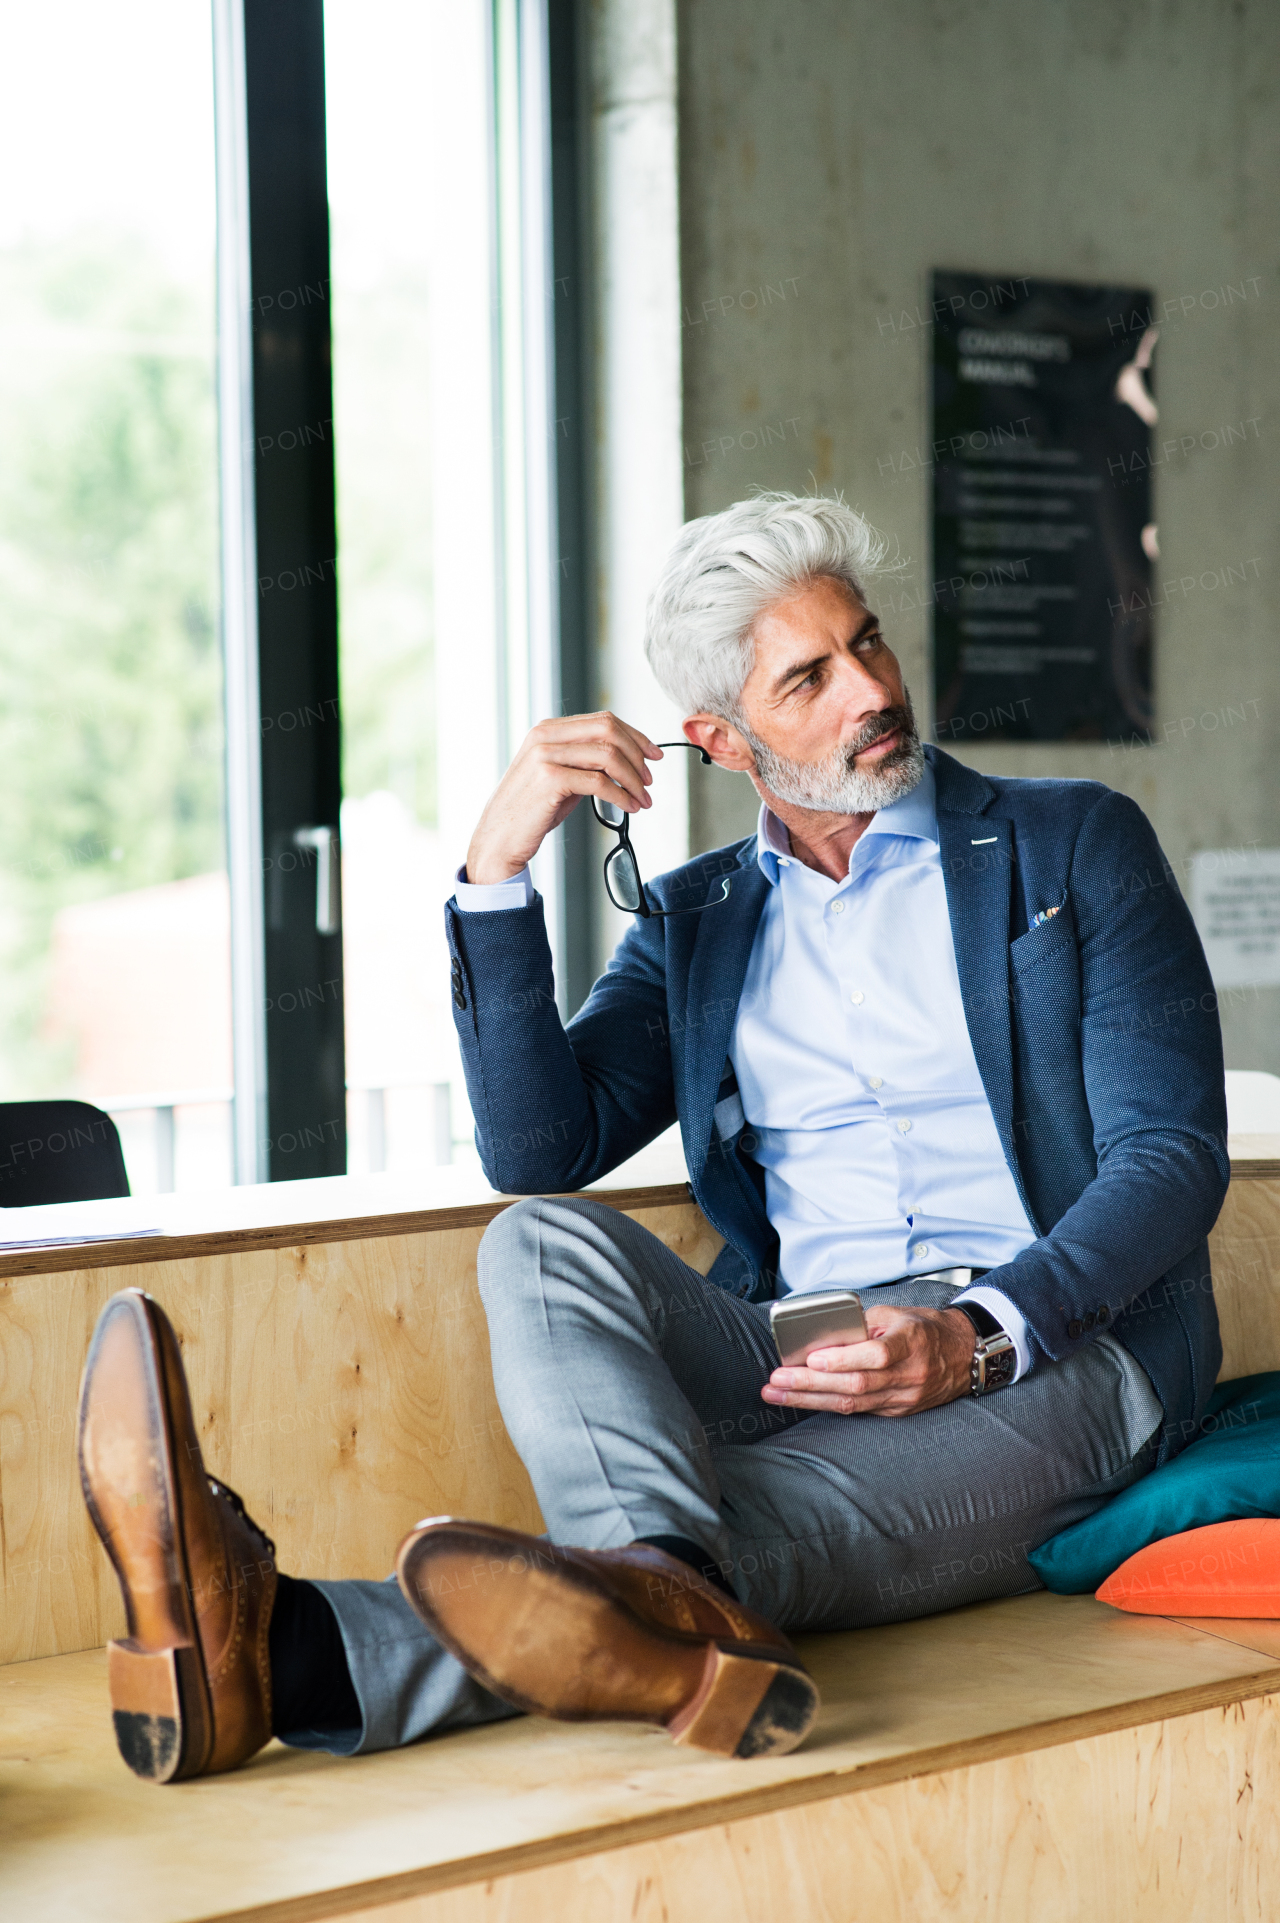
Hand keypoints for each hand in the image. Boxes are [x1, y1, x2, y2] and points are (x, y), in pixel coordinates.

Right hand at [465, 713, 661, 884]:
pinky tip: (629, 807)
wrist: (500, 837)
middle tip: (649, 779)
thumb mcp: (560, 775)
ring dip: (633, 780)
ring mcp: (546, 755)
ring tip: (642, 799)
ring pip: (608, 755)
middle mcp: (546, 736)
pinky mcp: (549, 779)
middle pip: (609, 731)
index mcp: (549, 729)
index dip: (635, 736)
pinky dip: (621, 795)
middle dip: (637, 755)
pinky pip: (599, 782)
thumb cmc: (532, 809)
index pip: (604, 720)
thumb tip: (627, 758)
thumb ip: (585, 760)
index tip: (654, 755)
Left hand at [761, 1305, 975, 1417]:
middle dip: (810, 1384)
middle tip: (776, 1380)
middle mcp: (909, 1375)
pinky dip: (827, 1405)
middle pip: (855, 1385)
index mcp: (910, 1343)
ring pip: (852, 1404)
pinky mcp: (897, 1411)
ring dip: (810, 1399)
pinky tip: (801, 1400)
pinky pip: (858, 1411)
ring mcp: (904, 1398)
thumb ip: (861, 1325)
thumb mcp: (896, 1315)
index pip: (875, 1355)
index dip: (843, 1359)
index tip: (812, 1357)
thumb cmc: (925, 1329)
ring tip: (776, 1394)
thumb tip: (822, 1337)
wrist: (963, 1355)